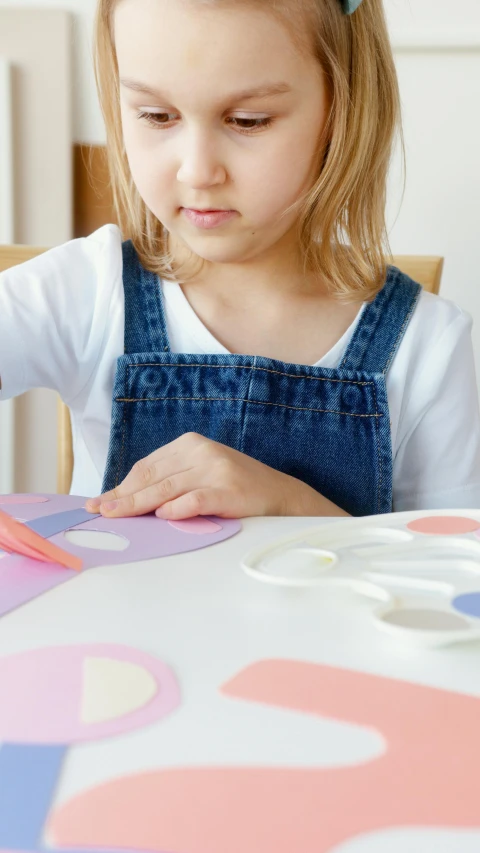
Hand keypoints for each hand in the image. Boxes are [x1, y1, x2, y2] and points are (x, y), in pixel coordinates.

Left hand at [85, 432, 344, 519]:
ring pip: (167, 488)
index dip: (121, 486)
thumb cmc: (234, 489)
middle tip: (101, 512)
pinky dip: (176, 508)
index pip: (146, 467)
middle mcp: (201, 451)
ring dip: (138, 504)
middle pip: (152, 477)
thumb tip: (125, 500)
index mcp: (190, 444)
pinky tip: (161, 516)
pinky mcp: (228, 488)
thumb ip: (169, 481)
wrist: (280, 496)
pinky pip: (195, 499)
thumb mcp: (200, 474)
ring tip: (118, 516)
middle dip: (123, 496)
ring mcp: (215, 468)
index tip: (100, 502)